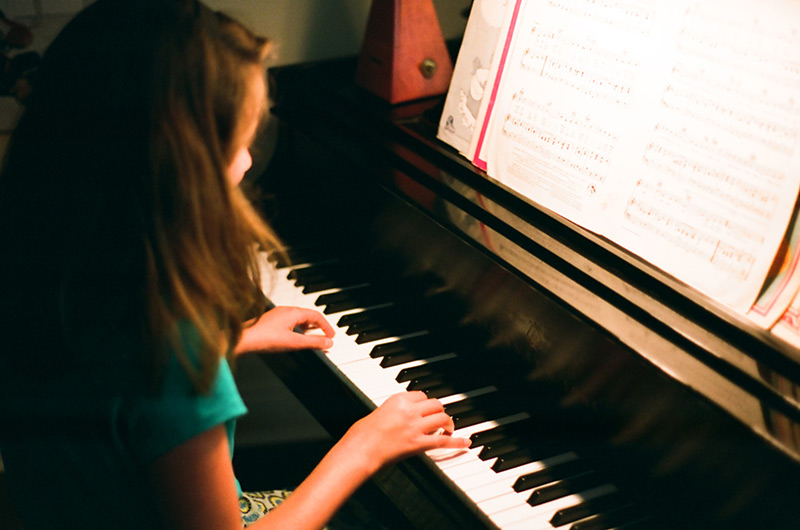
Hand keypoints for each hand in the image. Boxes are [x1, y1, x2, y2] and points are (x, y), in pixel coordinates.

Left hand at [235, 306, 334, 354]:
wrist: (242, 340)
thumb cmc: (263, 338)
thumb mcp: (293, 342)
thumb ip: (313, 342)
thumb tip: (328, 342)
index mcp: (293, 312)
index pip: (316, 315)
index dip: (326, 326)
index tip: (331, 335)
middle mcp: (285, 310)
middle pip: (308, 315)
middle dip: (318, 326)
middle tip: (325, 336)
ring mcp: (277, 315)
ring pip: (298, 318)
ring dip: (308, 327)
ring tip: (312, 336)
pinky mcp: (270, 321)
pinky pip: (289, 321)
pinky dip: (297, 328)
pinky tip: (294, 336)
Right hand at [343, 391, 470, 472]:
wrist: (360, 450)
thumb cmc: (363, 434)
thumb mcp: (379, 412)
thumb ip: (395, 411)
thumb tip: (405, 416)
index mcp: (399, 399)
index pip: (421, 394)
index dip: (426, 403)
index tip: (427, 408)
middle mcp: (410, 410)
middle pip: (435, 404)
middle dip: (439, 411)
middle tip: (439, 418)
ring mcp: (415, 427)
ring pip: (442, 418)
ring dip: (448, 423)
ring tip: (448, 428)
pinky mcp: (418, 444)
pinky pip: (443, 440)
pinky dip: (457, 441)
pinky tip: (465, 442)